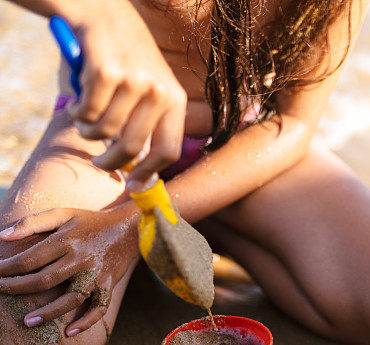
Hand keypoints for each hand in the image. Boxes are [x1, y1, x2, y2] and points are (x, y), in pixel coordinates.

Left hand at [0, 205, 138, 335]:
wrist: (129, 228)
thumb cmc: (89, 222)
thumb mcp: (62, 214)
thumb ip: (32, 223)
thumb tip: (2, 236)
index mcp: (66, 240)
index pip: (29, 259)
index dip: (7, 269)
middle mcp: (81, 258)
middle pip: (44, 280)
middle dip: (17, 288)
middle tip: (0, 292)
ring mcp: (96, 273)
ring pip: (71, 298)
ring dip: (48, 312)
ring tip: (27, 322)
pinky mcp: (108, 283)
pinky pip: (99, 306)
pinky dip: (87, 321)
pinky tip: (70, 331)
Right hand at [65, 0, 186, 181]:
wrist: (105, 14)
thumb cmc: (126, 61)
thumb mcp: (149, 91)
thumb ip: (147, 126)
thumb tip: (139, 171)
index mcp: (175, 100)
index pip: (170, 150)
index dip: (150, 174)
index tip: (133, 186)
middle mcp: (159, 91)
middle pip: (133, 148)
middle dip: (110, 161)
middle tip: (100, 162)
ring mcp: (134, 81)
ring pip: (104, 132)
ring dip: (87, 131)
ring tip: (85, 117)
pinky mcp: (107, 72)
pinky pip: (86, 113)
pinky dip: (76, 112)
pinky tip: (77, 100)